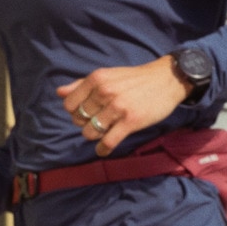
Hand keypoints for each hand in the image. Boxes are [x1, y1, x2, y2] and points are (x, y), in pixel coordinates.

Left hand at [56, 57, 191, 157]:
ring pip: (90, 132)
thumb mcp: (107, 76)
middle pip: (79, 120)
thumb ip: (82, 85)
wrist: (167, 79)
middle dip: (86, 124)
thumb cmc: (134, 79)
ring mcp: (117, 107)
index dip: (75, 112)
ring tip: (105, 132)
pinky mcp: (130, 121)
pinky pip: (107, 142)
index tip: (86, 114)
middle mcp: (104, 91)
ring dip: (95, 136)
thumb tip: (59, 93)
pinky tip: (104, 149)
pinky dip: (103, 149)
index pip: (69, 104)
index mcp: (97, 79)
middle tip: (99, 122)